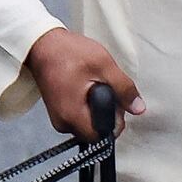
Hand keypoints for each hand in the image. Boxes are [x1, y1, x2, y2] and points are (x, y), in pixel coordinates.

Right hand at [24, 27, 140, 141]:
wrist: (42, 44)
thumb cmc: (69, 52)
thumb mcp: (104, 66)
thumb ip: (124, 89)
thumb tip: (138, 108)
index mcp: (72, 115)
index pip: (101, 137)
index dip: (115, 122)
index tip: (117, 103)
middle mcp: (62, 122)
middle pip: (95, 132)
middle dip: (107, 114)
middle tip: (107, 90)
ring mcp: (58, 118)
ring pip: (88, 124)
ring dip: (97, 109)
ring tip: (95, 85)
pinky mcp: (58, 112)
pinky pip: (79, 117)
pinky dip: (87, 106)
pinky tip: (87, 88)